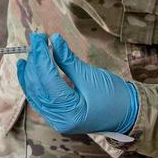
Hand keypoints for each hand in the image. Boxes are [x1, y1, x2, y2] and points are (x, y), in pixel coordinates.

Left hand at [16, 33, 138, 134]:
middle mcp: (60, 120)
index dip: (41, 56)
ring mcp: (57, 120)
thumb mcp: (90, 76)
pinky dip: (34, 82)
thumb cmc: (115, 96)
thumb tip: (53, 40)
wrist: (129, 114)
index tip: (39, 37)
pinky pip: (40, 98)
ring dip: (30, 71)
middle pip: (37, 87)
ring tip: (31, 51)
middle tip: (35, 40)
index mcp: (70, 112)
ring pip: (35, 93)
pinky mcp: (58, 116)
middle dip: (34, 62)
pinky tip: (28, 68)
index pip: (47, 80)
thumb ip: (68, 60)